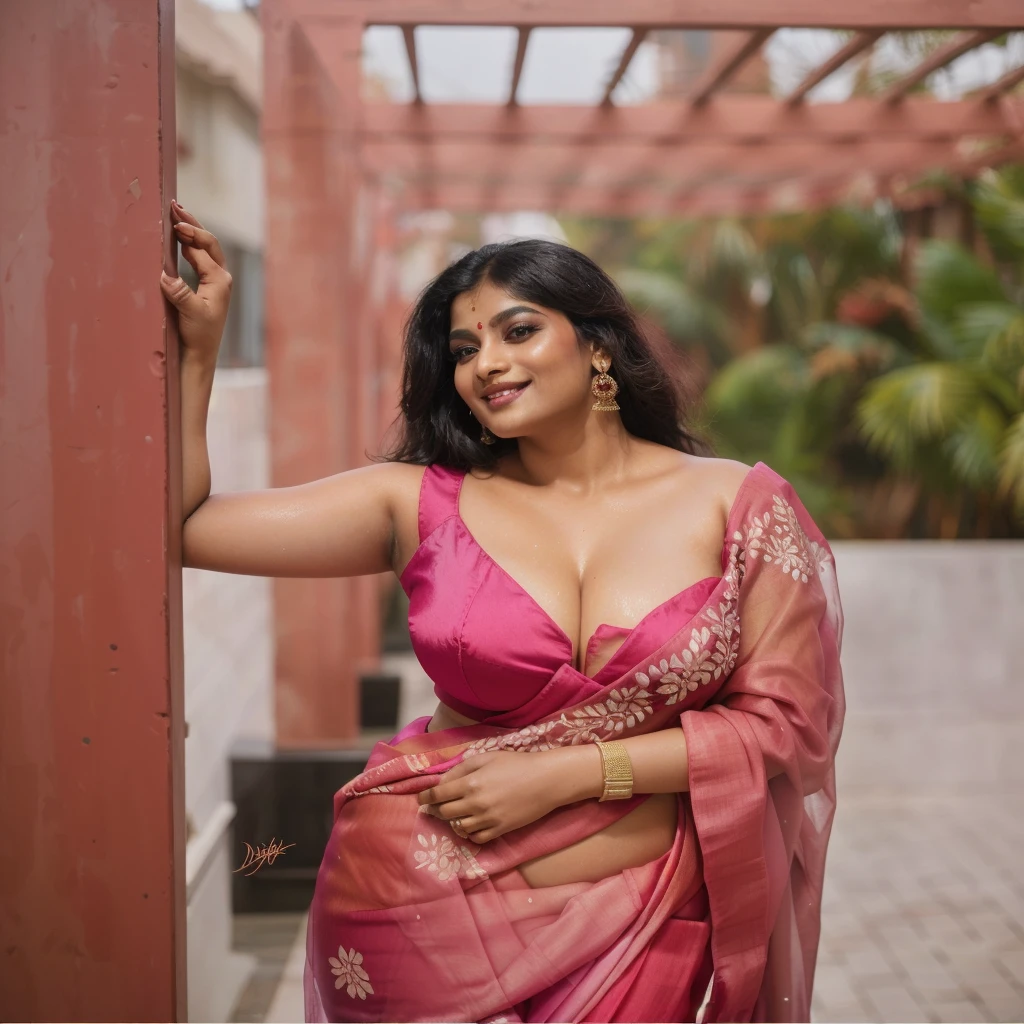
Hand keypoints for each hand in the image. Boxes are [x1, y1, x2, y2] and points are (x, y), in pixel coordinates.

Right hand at [160, 200, 231, 357]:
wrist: (200, 353)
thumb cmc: (198, 335)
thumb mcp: (190, 314)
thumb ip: (181, 294)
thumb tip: (166, 276)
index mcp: (220, 280)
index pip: (204, 248)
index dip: (189, 233)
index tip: (173, 221)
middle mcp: (221, 278)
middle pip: (208, 242)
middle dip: (192, 223)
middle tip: (175, 206)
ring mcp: (215, 281)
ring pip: (204, 249)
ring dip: (190, 231)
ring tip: (176, 215)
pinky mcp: (207, 286)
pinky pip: (199, 258)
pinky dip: (189, 245)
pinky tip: (178, 239)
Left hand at [417, 750, 572, 843]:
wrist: (545, 781)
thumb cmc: (516, 764)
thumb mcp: (487, 757)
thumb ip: (461, 768)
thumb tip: (442, 781)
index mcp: (470, 782)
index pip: (437, 794)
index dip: (425, 797)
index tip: (420, 799)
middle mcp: (475, 803)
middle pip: (444, 812)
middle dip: (435, 810)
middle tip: (432, 808)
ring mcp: (487, 819)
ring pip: (458, 827)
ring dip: (452, 821)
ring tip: (453, 815)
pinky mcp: (499, 830)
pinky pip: (475, 839)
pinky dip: (469, 833)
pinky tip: (470, 825)